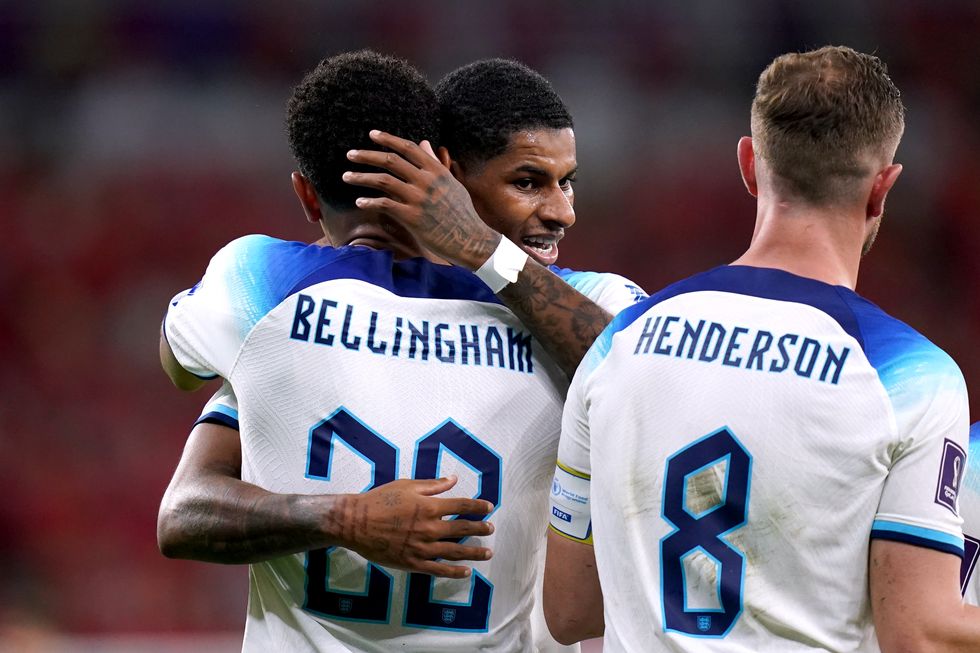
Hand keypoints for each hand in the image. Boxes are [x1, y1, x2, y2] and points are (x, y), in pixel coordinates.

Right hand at [332, 475, 494, 578]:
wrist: (355, 523)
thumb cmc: (380, 500)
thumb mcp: (407, 486)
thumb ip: (433, 485)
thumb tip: (452, 479)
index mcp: (430, 506)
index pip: (462, 506)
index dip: (478, 507)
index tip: (489, 508)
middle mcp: (430, 528)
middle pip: (463, 529)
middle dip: (480, 529)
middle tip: (491, 529)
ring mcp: (423, 547)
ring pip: (456, 552)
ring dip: (474, 552)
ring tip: (488, 553)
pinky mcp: (413, 563)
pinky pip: (439, 569)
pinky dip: (454, 572)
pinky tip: (466, 572)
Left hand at [343, 130, 499, 269]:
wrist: (470, 239)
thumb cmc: (461, 212)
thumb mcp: (451, 183)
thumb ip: (435, 163)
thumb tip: (424, 142)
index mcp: (437, 170)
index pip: (408, 147)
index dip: (388, 139)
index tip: (372, 134)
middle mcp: (426, 180)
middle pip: (390, 160)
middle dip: (367, 155)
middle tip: (350, 154)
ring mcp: (418, 198)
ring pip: (383, 180)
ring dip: (361, 177)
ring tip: (346, 176)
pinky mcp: (412, 217)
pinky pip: (384, 204)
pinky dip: (369, 202)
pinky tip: (359, 202)